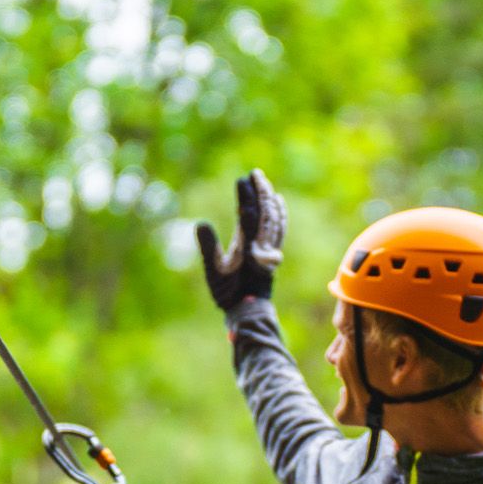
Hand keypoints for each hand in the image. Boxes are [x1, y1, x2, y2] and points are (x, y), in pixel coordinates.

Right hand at [195, 169, 286, 310]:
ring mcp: (269, 248)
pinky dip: (279, 212)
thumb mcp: (214, 272)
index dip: (245, 197)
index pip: (247, 216)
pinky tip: (277, 202)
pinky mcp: (272, 251)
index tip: (241, 179)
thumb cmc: (228, 292)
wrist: (249, 310)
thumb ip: (208, 247)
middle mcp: (262, 246)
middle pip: (265, 213)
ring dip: (269, 199)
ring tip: (263, 182)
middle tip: (255, 173)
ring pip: (274, 218)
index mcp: (246, 248)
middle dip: (261, 191)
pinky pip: (280, 227)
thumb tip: (202, 223)